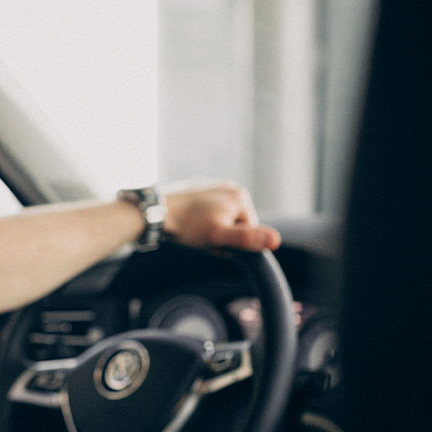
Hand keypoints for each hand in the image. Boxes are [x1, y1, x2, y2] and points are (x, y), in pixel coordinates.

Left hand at [162, 180, 280, 250]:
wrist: (155, 212)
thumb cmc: (187, 225)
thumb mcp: (219, 236)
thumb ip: (247, 239)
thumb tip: (276, 241)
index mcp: (241, 196)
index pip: (249, 232)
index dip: (232, 244)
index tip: (214, 242)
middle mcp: (231, 188)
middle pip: (235, 225)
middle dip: (222, 236)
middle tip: (203, 238)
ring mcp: (215, 187)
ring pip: (222, 221)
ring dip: (212, 231)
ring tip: (195, 231)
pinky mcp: (200, 191)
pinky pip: (209, 213)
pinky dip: (202, 222)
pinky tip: (190, 223)